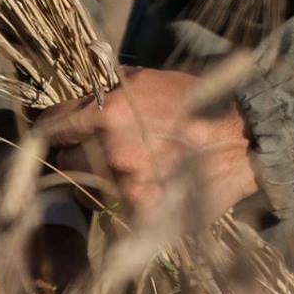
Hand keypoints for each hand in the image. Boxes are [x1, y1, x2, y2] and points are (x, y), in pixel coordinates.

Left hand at [40, 66, 258, 219]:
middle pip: (64, 160)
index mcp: (109, 111)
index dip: (48, 129)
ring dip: (100, 180)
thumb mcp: (149, 80)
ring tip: (129, 169)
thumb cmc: (198, 101)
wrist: (244, 139)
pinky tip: (147, 187)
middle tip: (98, 151)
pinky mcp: (145, 213)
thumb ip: (108, 91)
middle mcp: (112, 150)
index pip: (52, 126)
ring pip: (88, 188)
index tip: (48, 133)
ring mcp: (128, 185)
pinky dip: (125, 201)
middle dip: (76, 154)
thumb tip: (76, 102)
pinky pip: (116, 210)